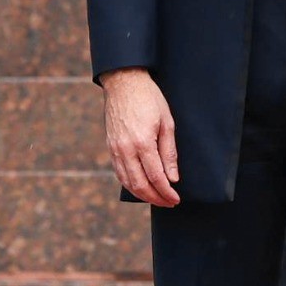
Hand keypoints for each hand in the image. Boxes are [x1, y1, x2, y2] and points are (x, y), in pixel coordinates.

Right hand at [102, 67, 180, 206]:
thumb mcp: (166, 122)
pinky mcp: (110, 147)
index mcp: (142, 142)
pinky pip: (119, 173)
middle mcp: (126, 149)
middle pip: (140, 185)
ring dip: (143, 195)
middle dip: (156, 198)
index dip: (166, 192)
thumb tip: (172, 177)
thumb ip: (169, 152)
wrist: (123, 82)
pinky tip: (140, 187)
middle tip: (169, 202)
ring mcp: (115, 149)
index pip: (156, 177)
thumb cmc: (148, 98)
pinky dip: (130, 185)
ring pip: (127, 182)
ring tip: (157, 198)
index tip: (175, 199)